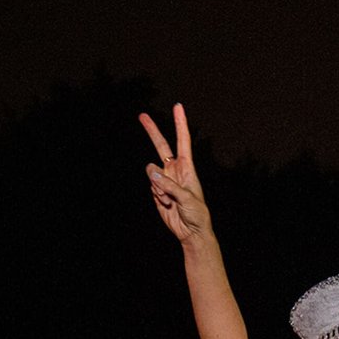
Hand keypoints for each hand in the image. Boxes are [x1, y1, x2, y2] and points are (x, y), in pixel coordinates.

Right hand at [139, 103, 210, 242]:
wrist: (191, 232)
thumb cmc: (197, 214)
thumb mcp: (187, 198)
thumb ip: (169, 185)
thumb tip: (151, 172)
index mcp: (187, 167)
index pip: (183, 141)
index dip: (180, 123)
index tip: (178, 106)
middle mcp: (175, 170)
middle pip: (161, 146)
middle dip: (152, 131)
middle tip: (141, 115)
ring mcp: (165, 180)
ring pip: (151, 173)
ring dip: (158, 187)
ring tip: (170, 200)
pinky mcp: (157, 191)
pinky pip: (151, 187)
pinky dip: (157, 196)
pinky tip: (166, 205)